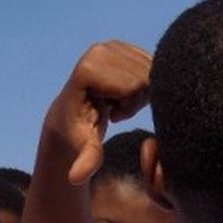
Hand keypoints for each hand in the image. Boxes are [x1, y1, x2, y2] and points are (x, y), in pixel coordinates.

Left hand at [44, 41, 151, 184]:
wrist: (71, 115)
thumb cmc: (79, 133)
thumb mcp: (86, 147)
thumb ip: (86, 159)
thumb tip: (75, 178)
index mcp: (89, 67)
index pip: (135, 84)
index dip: (130, 105)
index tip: (111, 115)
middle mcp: (99, 49)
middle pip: (144, 75)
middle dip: (136, 98)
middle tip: (115, 110)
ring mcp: (110, 43)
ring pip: (150, 69)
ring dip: (139, 92)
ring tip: (117, 102)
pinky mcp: (121, 45)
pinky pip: (151, 64)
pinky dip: (142, 83)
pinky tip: (122, 93)